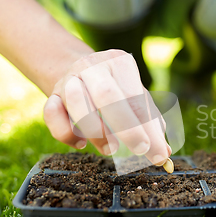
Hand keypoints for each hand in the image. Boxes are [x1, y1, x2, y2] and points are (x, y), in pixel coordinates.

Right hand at [43, 50, 170, 164]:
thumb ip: (151, 123)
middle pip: (107, 95)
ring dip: (96, 132)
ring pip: (77, 104)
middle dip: (127, 127)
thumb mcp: (137, 97)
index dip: (148, 127)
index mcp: (119, 63)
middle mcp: (93, 67)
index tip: (159, 153)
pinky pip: (51, 115)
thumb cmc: (116, 88)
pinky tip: (81, 143)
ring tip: (111, 149)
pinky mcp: (51, 95)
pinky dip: (65, 134)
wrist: (77, 69)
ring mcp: (69, 79)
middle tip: (140, 150)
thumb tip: (164, 151)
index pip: (136, 97)